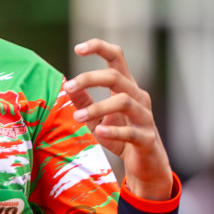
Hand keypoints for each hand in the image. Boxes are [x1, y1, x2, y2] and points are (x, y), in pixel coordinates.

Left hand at [62, 38, 172, 201]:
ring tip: (77, 116)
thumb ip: (84, 101)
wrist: (145, 165)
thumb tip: (67, 86)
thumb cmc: (121, 136)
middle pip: (116, 77)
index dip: (99, 48)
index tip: (78, 48)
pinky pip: (131, 132)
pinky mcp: (146, 138)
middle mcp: (138, 97)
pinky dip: (114, 131)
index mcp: (126, 87)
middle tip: (69, 86)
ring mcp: (145, 117)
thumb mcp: (97, 118)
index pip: (117, 57)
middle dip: (90, 79)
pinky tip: (99, 132)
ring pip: (123, 101)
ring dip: (97, 107)